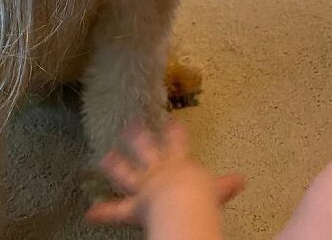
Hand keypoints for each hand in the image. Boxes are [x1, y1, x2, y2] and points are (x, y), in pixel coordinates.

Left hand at [86, 120, 243, 227]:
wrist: (182, 206)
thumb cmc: (202, 197)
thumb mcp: (219, 190)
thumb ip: (228, 185)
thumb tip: (242, 179)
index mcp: (179, 164)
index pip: (179, 143)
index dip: (175, 131)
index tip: (171, 118)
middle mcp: (159, 170)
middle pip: (147, 149)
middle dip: (138, 136)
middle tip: (129, 123)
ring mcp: (144, 186)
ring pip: (127, 173)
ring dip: (115, 165)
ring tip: (103, 158)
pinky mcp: (135, 206)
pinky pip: (117, 211)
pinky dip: (104, 213)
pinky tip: (89, 213)